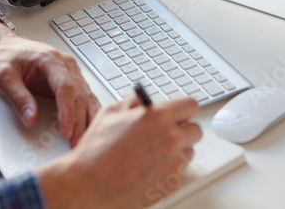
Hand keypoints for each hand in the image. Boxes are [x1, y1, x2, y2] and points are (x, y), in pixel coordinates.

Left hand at [0, 19, 99, 142]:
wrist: (7, 47)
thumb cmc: (7, 57)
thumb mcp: (4, 77)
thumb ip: (18, 97)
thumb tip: (30, 118)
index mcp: (50, 59)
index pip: (65, 86)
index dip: (67, 110)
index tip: (66, 129)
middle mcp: (66, 64)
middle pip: (80, 94)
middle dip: (79, 121)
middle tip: (75, 142)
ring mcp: (72, 71)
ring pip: (87, 96)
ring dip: (87, 119)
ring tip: (83, 139)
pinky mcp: (72, 80)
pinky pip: (85, 97)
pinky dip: (88, 112)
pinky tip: (90, 126)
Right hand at [38, 95, 201, 208]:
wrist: (89, 185)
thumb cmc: (96, 151)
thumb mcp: (111, 112)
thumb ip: (135, 102)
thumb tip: (145, 100)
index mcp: (158, 116)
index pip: (191, 105)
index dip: (183, 109)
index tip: (180, 113)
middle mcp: (171, 138)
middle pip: (195, 129)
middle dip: (182, 130)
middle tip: (166, 133)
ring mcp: (173, 162)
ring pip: (189, 151)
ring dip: (177, 150)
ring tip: (153, 153)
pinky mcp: (171, 183)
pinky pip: (179, 170)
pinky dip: (169, 168)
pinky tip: (149, 167)